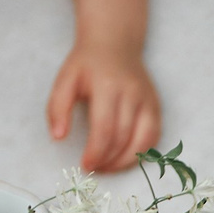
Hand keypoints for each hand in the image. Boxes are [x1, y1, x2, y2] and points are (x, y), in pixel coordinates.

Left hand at [46, 39, 161, 171]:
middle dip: (109, 160)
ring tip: (109, 168)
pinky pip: (153, 137)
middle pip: (124, 138)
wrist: (115, 44)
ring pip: (143, 141)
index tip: (85, 164)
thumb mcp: (65, 80)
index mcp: (108, 86)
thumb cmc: (87, 64)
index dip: (96, 152)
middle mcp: (132, 93)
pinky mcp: (156, 106)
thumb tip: (58, 137)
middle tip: (95, 168)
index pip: (105, 128)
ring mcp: (148, 100)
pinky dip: (141, 153)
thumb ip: (57, 108)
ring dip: (126, 162)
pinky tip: (125, 158)